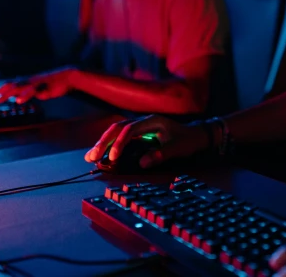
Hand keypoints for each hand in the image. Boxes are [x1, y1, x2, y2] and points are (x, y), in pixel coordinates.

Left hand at [0, 67, 75, 104]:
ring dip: (6, 93)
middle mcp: (28, 81)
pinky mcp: (44, 86)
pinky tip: (19, 100)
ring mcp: (35, 83)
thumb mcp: (37, 89)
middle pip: (9, 86)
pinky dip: (25, 95)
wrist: (68, 76)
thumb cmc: (53, 84)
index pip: (8, 86)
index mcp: (25, 82)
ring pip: (18, 87)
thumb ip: (26, 93)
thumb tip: (16, 98)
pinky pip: (33, 91)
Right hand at [84, 114, 209, 168]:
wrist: (196, 135)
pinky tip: (100, 153)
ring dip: (103, 143)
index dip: (119, 142)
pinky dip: (110, 145)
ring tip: (89, 156)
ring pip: (116, 131)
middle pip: (118, 128)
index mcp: (152, 121)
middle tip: (93, 157)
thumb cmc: (188, 140)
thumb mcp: (178, 148)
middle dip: (104, 142)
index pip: (130, 129)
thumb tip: (142, 163)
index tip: (113, 157)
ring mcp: (140, 126)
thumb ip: (161, 154)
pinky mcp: (139, 134)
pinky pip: (120, 137)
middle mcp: (143, 121)